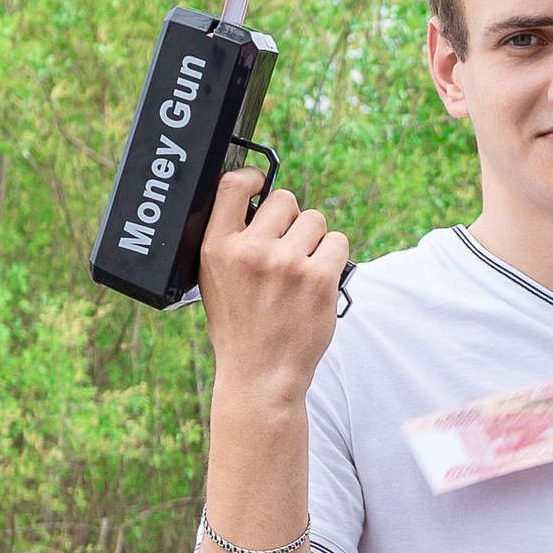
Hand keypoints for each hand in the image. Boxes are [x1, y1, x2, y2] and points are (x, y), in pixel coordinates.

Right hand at [195, 163, 348, 406]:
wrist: (260, 375)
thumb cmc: (240, 327)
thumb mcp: (213, 280)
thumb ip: (231, 241)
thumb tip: (258, 204)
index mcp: (217, 248)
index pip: (233, 185)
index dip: (254, 177)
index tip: (261, 182)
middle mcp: (250, 251)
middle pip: (285, 199)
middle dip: (291, 220)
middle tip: (287, 250)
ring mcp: (286, 264)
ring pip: (315, 220)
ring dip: (314, 240)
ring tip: (302, 270)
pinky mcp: (318, 279)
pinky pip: (338, 242)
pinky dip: (334, 257)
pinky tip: (319, 278)